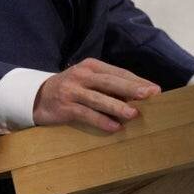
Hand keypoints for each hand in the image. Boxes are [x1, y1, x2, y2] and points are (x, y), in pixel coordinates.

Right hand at [33, 58, 160, 132]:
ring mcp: (73, 90)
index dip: (137, 81)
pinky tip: (114, 127)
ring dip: (117, 106)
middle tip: (149, 95)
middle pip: (110, 82)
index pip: (119, 73)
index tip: (155, 90)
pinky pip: (86, 114)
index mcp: (92, 66)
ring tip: (134, 114)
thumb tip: (137, 96)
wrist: (38, 96)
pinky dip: (101, 121)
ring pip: (98, 98)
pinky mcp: (65, 106)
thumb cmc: (72, 89)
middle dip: (131, 89)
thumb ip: (108, 85)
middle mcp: (82, 75)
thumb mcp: (88, 80)